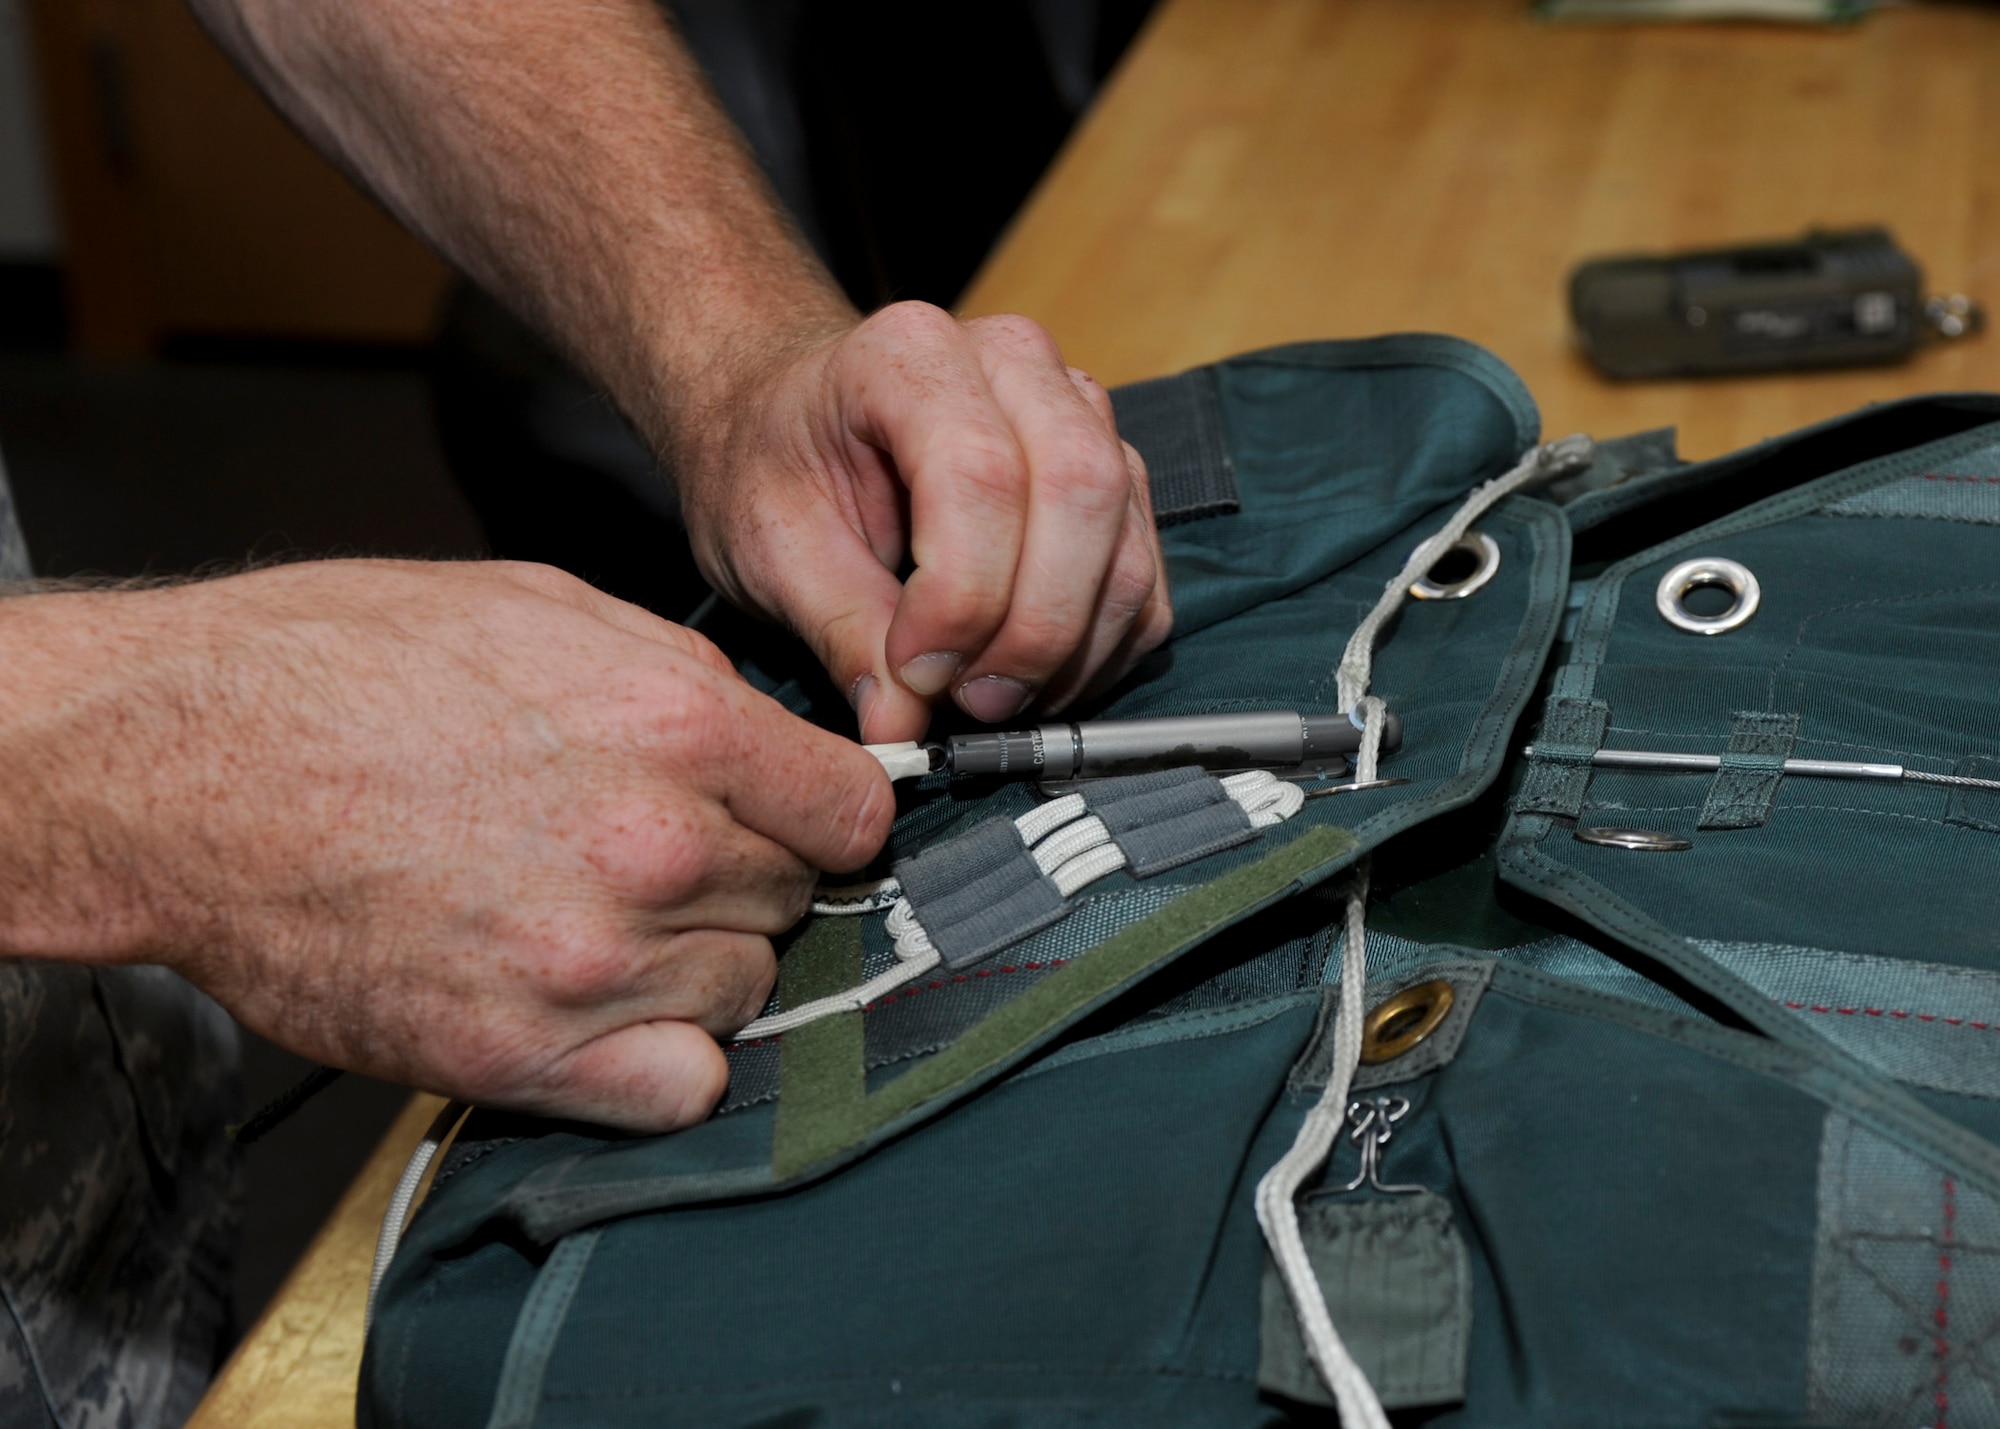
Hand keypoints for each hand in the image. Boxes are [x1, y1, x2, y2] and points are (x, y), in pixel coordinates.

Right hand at [0, 560, 891, 1130]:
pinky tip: (604, 1006)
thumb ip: (684, 680)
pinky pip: (679, 1089)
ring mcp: (588, 964)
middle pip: (796, 899)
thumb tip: (770, 740)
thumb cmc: (337, 669)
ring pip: (745, 991)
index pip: (853, 810)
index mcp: (674, 724)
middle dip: (746, 875)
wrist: (177, 767)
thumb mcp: (541, 609)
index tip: (795, 819)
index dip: (826, 813)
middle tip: (655, 853)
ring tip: (602, 916)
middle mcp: (652, 849)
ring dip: (698, 963)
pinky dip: (661, 1059)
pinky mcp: (515, 1058)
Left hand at [676, 303, 1173, 742]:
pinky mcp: (1114, 475)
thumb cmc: (777, 467)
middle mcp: (1016, 362)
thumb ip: (842, 632)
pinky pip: (1143, 579)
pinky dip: (1100, 652)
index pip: (980, 473)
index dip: (961, 596)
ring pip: (1124, 546)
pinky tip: (1031, 683)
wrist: (796, 426)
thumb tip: (902, 731)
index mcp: (911, 354)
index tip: (915, 674)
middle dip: (1034, 629)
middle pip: (1080, 494)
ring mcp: (1080, 412)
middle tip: (969, 705)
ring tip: (989, 702)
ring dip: (1070, 653)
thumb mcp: (774, 547)